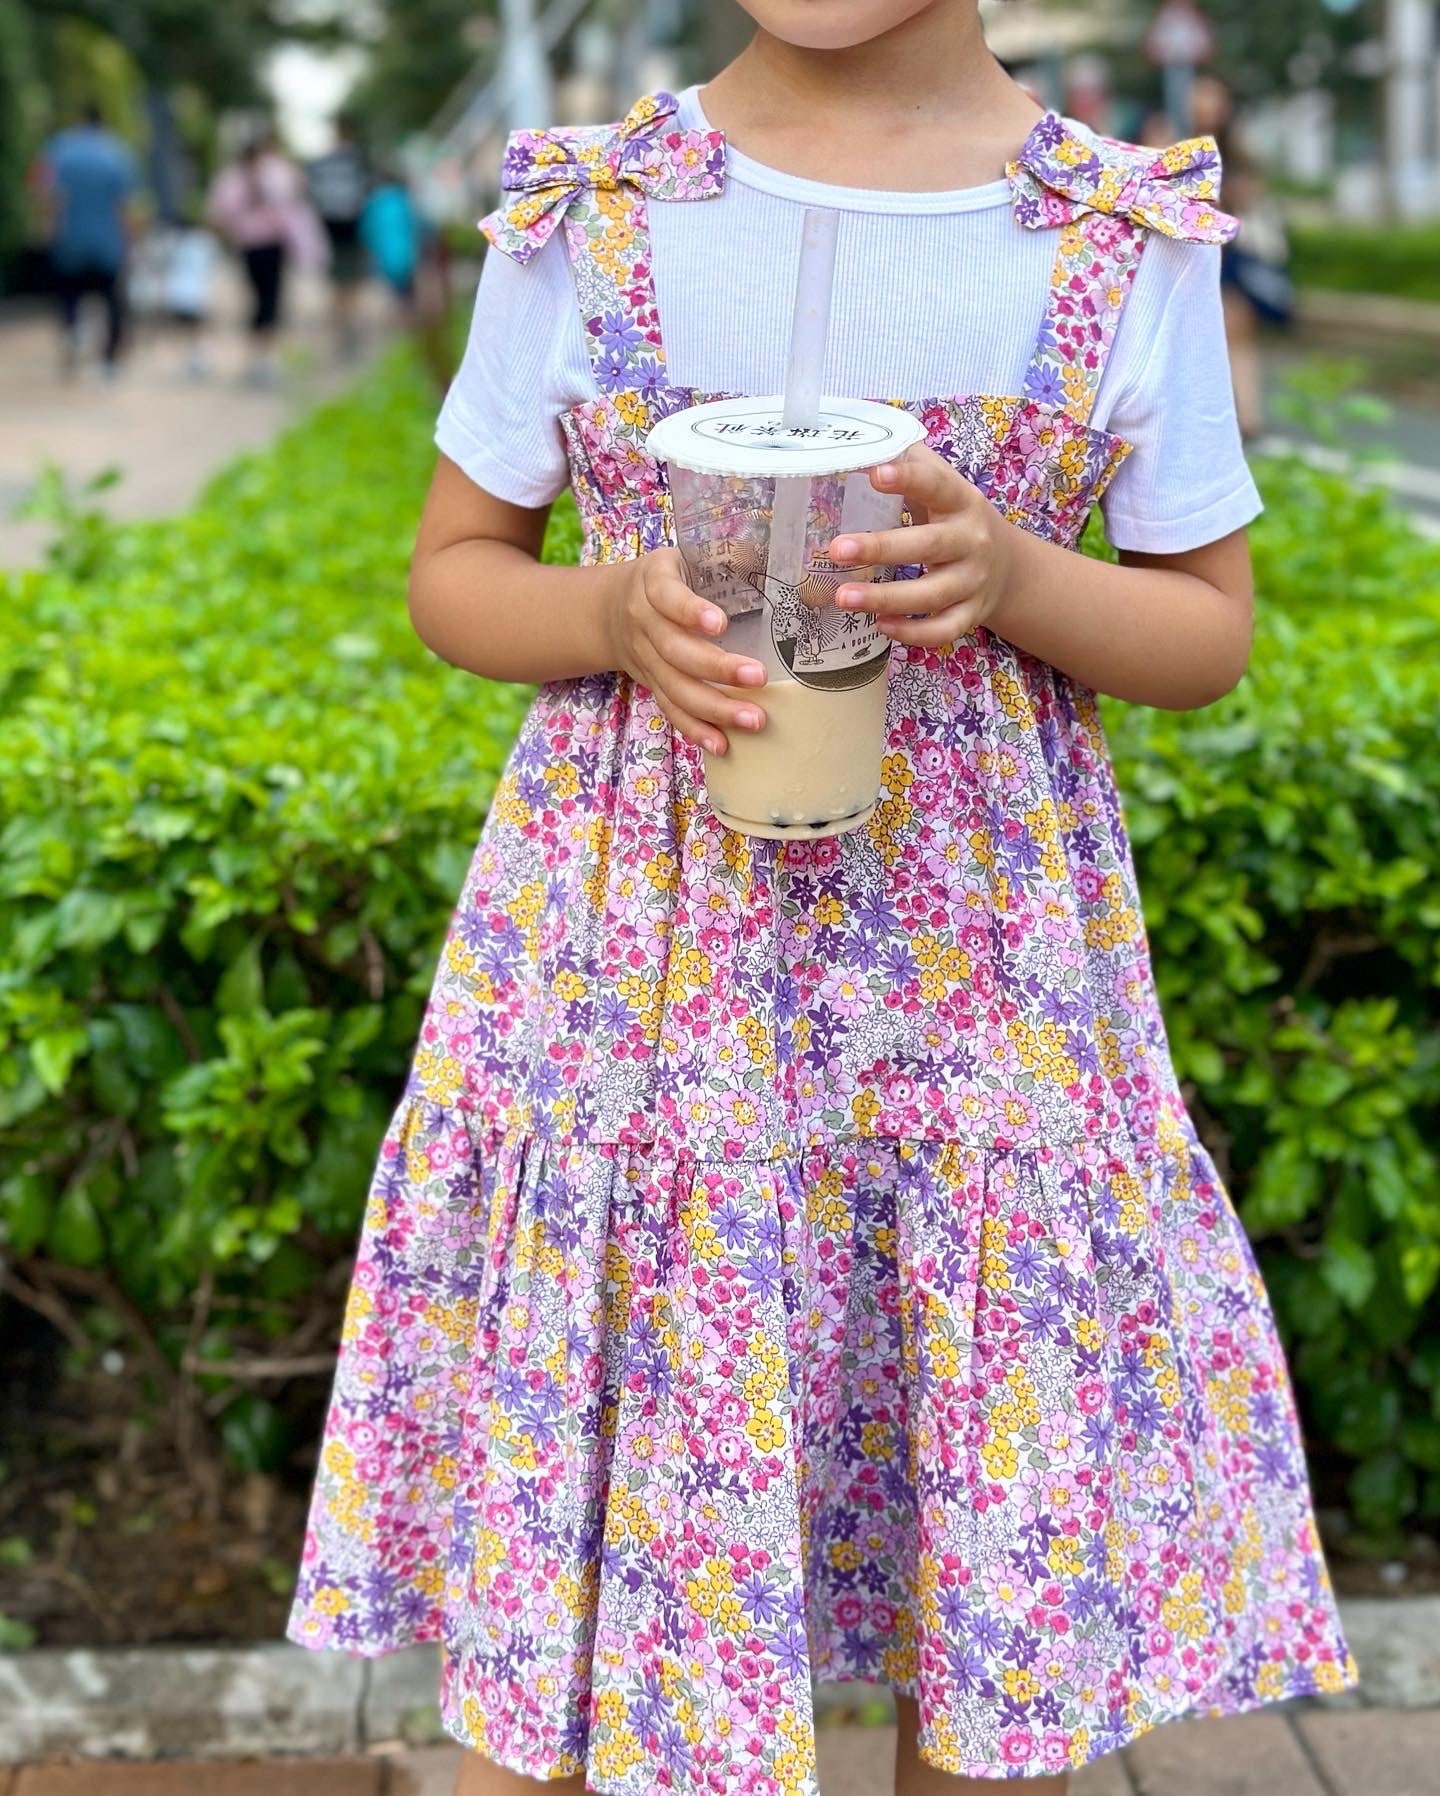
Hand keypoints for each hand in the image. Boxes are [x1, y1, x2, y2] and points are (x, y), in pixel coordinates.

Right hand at [604, 548, 767, 754]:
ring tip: (753, 720)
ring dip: (714, 709)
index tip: (719, 623)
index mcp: (653, 582)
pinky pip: (670, 710)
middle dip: (717, 669)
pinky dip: (695, 730)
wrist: (609, 610)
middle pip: (676, 651)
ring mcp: (645, 658)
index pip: (668, 596)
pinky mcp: (651, 684)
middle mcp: (644, 622)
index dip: (690, 611)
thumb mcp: (685, 555)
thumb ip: (726, 557)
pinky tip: (722, 745)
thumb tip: (794, 560)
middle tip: (758, 678)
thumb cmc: (667, 577)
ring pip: (675, 688)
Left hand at [829, 445, 1016, 647]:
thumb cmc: (955, 518)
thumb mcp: (943, 486)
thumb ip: (907, 463)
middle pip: (928, 545)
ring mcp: (973, 581)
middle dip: (881, 548)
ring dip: (885, 597)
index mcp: (961, 500)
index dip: (907, 479)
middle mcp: (971, 540)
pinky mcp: (971, 615)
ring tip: (842, 597)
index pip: (936, 484)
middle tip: (837, 549)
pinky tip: (880, 625)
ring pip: (931, 595)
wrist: (1008, 565)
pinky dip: (912, 633)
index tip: (873, 475)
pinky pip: (942, 630)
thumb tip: (854, 441)